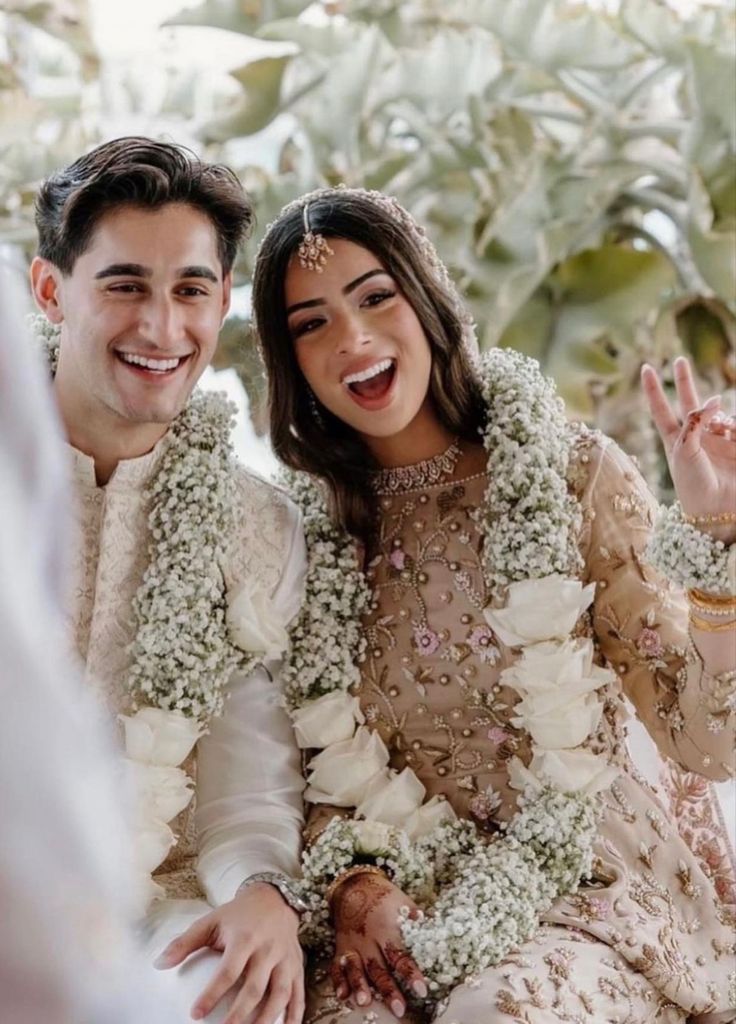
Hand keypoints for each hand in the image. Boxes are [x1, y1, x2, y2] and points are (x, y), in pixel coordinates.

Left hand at [154, 883, 304, 1023]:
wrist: (275, 898)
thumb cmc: (237, 915)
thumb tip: (158, 964)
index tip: (195, 1014)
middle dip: (239, 1014)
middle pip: (255, 987)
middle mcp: (267, 949)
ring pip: (280, 994)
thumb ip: (184, 942)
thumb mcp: (211, 921)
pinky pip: (299, 993)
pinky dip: (295, 1014)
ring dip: (267, 1019)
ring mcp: (285, 959)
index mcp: (244, 938)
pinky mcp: (297, 965)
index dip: (212, 993)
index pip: (228, 970)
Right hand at [329, 871, 426, 1018]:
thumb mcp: (403, 903)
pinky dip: (338, 981)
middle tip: (399, 1009)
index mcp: (386, 929)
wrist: (355, 887)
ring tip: (365, 1002)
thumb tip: (437, 934)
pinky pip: (337, 967)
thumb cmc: (385, 898)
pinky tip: (342, 995)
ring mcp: (352, 945)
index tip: (421, 989)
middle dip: (388, 989)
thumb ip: (417, 922)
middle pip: (379, 968)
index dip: (411, 973)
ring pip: (356, 969)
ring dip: (360, 986)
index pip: (400, 955)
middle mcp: (368, 940)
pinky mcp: (341, 949)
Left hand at [642, 357, 735, 539]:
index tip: (646, 368)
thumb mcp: (684, 451)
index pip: (660, 409)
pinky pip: (735, 425)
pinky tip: (732, 436)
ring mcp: (716, 439)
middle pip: (688, 402)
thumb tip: (715, 398)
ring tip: (722, 433)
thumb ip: (695, 422)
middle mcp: (694, 437)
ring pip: (718, 413)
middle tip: (679, 360)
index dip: (654, 389)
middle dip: (684, 381)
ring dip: (719, 416)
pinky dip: (734, 427)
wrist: (718, 510)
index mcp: (674, 440)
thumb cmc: (693, 486)